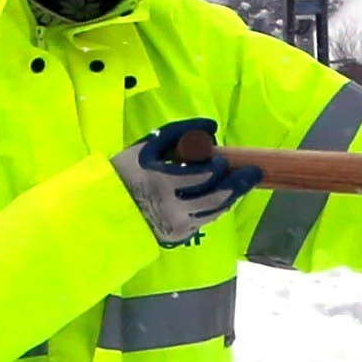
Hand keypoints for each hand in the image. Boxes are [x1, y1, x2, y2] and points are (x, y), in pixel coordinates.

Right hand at [112, 118, 258, 247]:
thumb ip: (179, 132)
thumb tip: (211, 126)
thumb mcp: (147, 146)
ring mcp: (177, 225)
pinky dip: (218, 208)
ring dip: (232, 197)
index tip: (221, 158)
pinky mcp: (179, 235)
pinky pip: (206, 220)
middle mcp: (172, 208)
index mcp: (161, 183)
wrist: (106, 209)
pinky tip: (226, 196)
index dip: (218, 168)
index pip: (201, 176)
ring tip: (245, 183)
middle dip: (238, 184)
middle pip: (215, 198)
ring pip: (214, 212)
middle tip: (254, 172)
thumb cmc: (125, 172)